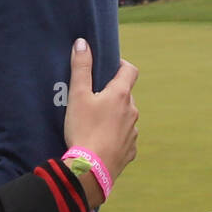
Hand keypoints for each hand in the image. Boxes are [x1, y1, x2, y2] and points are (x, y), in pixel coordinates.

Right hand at [64, 39, 138, 201]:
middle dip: (113, 94)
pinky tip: (100, 142)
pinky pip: (125, 138)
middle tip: (93, 99)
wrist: (91, 169)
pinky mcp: (130, 151)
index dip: (120, 65)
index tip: (108, 67)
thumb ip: (81, 67)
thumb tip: (82, 43)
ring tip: (94, 123)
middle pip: (126, 95)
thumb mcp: (77, 95)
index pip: (130, 70)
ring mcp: (133, 132)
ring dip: (114, 116)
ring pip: (125, 117)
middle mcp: (132, 111)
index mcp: (121, 95)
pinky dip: (115, 136)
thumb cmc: (83, 129)